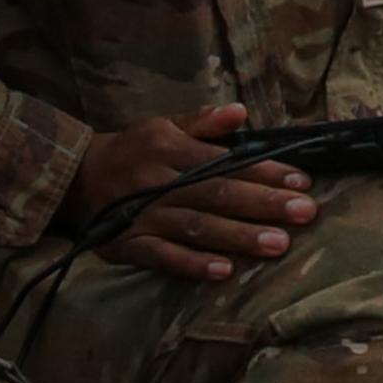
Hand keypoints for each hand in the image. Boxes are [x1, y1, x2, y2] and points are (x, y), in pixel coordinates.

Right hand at [67, 104, 315, 281]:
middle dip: (263, 204)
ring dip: (238, 236)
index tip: (302, 182)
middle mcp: (158, 181)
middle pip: (217, 194)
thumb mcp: (163, 127)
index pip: (225, 162)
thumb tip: (241, 111)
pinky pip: (164, 257)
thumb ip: (203, 122)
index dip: (265, 172)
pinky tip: (224, 271)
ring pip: (196, 227)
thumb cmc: (133, 152)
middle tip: (306, 213)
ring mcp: (144, 216)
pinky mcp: (130, 246)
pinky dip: (192, 265)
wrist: (75, 180)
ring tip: (278, 244)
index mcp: (170, 148)